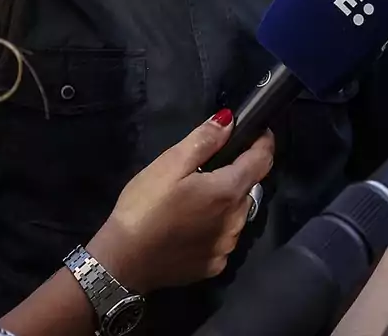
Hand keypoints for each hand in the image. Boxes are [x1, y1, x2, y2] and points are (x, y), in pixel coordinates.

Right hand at [88, 113, 275, 292]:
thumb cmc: (144, 206)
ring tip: (192, 201)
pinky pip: (223, 240)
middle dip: (234, 175)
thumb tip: (229, 121)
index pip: (262, 161)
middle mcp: (236, 221)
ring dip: (224, 203)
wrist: (124, 261)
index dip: (263, 143)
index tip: (257, 132)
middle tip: (202, 171)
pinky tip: (188, 228)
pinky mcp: (214, 266)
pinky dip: (214, 229)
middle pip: (247, 189)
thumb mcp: (169, 164)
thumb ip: (203, 141)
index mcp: (228, 192)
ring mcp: (227, 248)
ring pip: (236, 215)